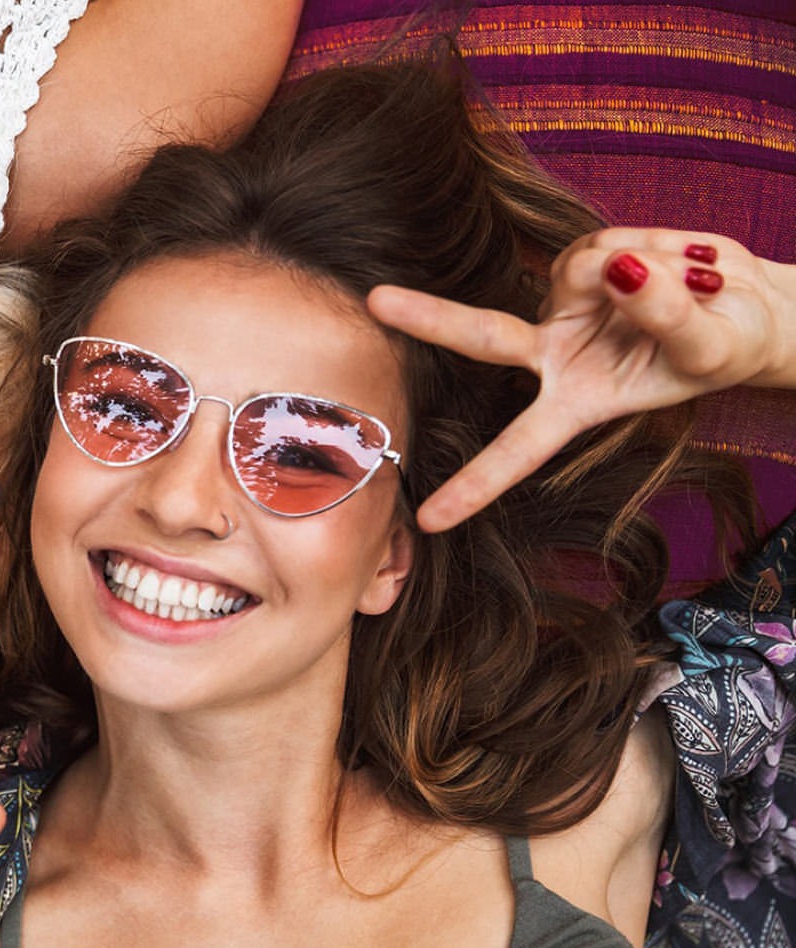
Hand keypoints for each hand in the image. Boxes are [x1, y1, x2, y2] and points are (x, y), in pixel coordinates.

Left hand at [368, 227, 795, 532]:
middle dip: (431, 317)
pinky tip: (673, 263)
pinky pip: (607, 242)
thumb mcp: (709, 347)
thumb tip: (616, 270)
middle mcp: (556, 355)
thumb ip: (664, 315)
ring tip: (689, 287)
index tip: (429, 520)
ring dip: (648, 267)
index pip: (518, 449)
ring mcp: (564, 306)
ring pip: (585, 267)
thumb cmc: (730, 345)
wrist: (754, 310)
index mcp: (578, 401)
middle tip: (376, 301)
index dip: (476, 485)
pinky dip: (651, 246)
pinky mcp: (580, 263)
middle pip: (485, 336)